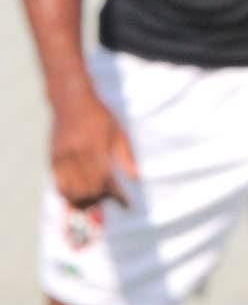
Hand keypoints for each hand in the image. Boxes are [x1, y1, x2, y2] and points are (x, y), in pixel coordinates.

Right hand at [50, 84, 136, 208]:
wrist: (71, 101)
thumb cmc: (99, 116)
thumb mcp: (118, 131)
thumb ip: (126, 156)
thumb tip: (137, 178)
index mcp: (96, 147)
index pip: (106, 180)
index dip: (116, 195)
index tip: (126, 203)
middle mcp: (78, 155)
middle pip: (89, 190)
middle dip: (101, 198)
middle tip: (110, 197)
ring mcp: (63, 158)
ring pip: (72, 192)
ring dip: (85, 200)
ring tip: (96, 198)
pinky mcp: (52, 160)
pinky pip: (59, 186)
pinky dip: (70, 195)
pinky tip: (80, 193)